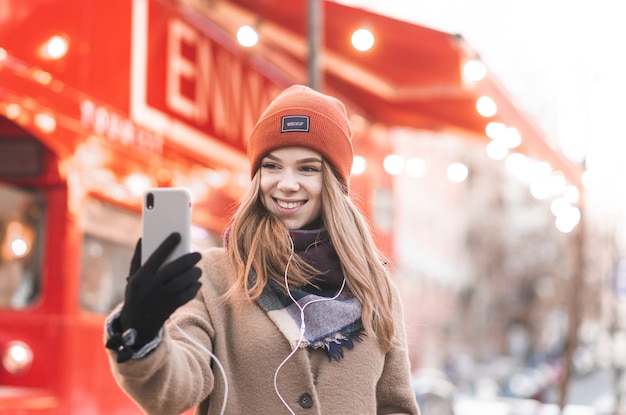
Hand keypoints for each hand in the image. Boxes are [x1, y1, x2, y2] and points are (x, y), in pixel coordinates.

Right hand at [120, 232, 201, 347]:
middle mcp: (150, 287)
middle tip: (198, 254)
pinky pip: (185, 296)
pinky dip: (193, 288)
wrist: (136, 325)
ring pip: (181, 283)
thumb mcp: (133, 277)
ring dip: (193, 274)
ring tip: (198, 269)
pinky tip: (197, 283)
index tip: (178, 235)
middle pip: (173, 270)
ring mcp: (160, 299)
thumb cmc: (136, 295)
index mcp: (140, 277)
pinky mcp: (170, 308)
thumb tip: (142, 238)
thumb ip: (138, 258)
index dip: (167, 245)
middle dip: (188, 260)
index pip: (156, 257)